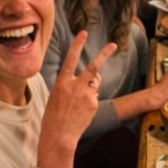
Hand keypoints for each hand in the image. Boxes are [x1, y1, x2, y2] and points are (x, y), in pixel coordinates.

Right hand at [38, 32, 116, 167]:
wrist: (59, 134)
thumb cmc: (55, 116)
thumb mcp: (56, 96)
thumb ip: (71, 85)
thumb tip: (90, 80)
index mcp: (62, 82)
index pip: (70, 59)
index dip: (77, 45)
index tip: (83, 33)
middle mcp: (74, 85)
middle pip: (93, 67)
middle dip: (104, 54)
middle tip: (113, 45)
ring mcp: (86, 94)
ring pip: (95, 84)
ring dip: (92, 87)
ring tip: (80, 102)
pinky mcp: (94, 103)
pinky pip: (95, 97)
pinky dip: (90, 102)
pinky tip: (82, 112)